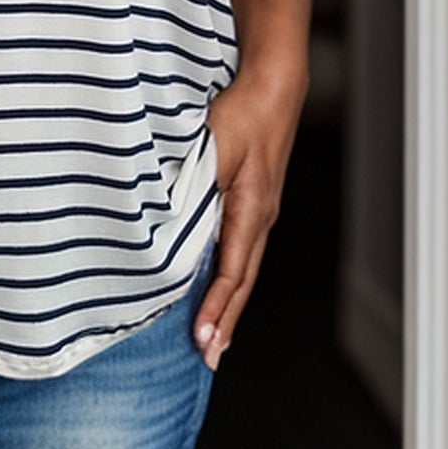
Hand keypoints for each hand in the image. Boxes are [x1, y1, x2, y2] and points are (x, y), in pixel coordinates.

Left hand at [193, 67, 305, 370]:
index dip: (215, 311)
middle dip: (224, 323)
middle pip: (242, 282)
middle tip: (209, 360)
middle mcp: (260, 219)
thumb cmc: (242, 114)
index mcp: (251, 212)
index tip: (202, 343)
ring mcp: (261, 211)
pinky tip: (219, 285)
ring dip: (228, 304)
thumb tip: (173, 222)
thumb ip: (196, 186)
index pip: (231, 274)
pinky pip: (241, 248)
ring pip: (242, 267)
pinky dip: (229, 276)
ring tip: (214, 338)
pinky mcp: (255, 200)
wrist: (274, 88)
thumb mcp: (213, 150)